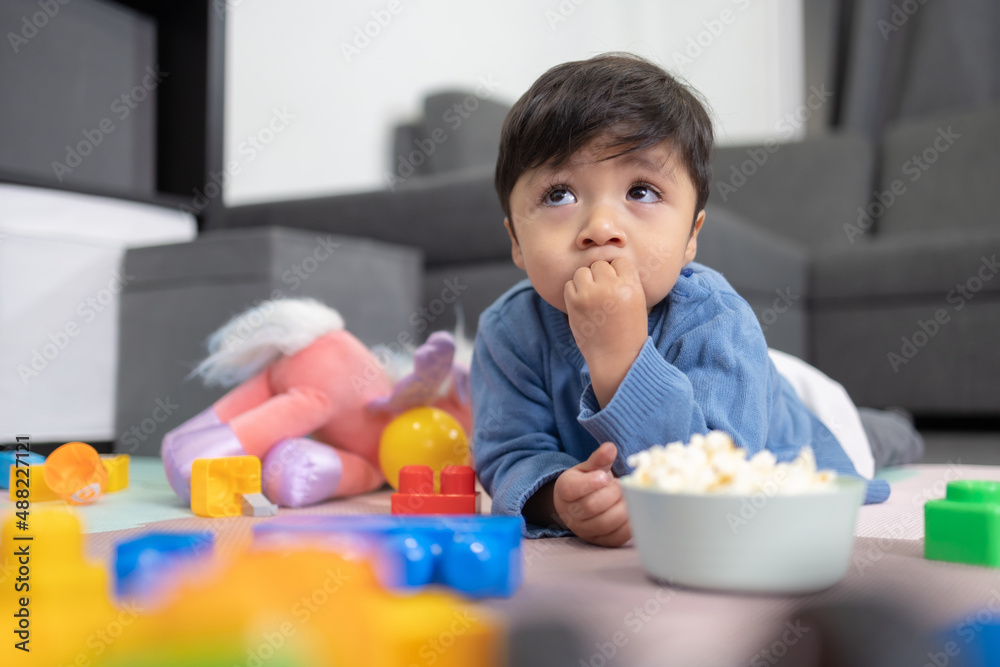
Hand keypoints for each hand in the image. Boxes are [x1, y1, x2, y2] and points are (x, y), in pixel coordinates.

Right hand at [553, 442, 631, 546]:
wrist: (578, 505)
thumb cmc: (585, 482)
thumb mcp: (589, 467)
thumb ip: (599, 459)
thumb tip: (610, 447)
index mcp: (564, 490)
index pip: (572, 489)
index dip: (591, 483)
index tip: (606, 476)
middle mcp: (571, 513)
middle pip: (591, 506)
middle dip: (612, 494)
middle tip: (624, 486)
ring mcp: (584, 530)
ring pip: (605, 523)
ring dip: (622, 509)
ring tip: (630, 497)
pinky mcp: (599, 542)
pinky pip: (615, 538)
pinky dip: (628, 525)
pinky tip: (635, 512)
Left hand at [564, 258, 646, 406]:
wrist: (616, 358)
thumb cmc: (629, 331)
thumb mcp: (638, 302)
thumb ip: (624, 281)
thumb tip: (606, 262)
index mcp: (631, 286)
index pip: (620, 261)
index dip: (617, 272)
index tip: (616, 286)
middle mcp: (611, 287)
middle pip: (599, 264)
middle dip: (600, 277)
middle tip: (603, 295)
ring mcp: (591, 294)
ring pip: (583, 272)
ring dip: (585, 282)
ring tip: (592, 299)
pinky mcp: (574, 303)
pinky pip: (569, 285)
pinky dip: (574, 292)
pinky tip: (583, 305)